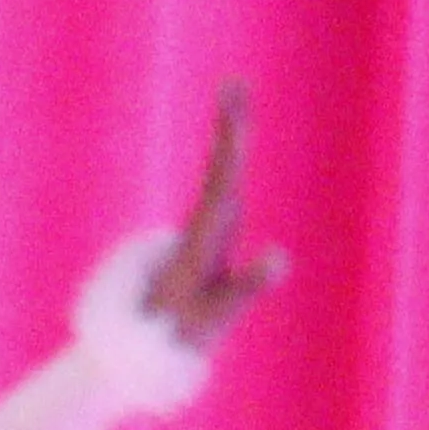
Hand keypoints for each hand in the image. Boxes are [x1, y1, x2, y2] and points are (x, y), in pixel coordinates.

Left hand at [134, 86, 286, 360]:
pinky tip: (234, 145)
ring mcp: (207, 230)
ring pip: (221, 174)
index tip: (234, 109)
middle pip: (221, 167)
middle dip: (230, 125)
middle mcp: (204, 227)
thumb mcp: (217, 313)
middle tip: (235, 83)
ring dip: (229, 136)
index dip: (231, 145)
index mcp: (205, 239)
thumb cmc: (182, 331)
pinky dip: (230, 163)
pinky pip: (223, 191)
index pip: (223, 183)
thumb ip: (248, 286)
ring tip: (234, 97)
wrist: (147, 346)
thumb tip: (281, 255)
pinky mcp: (210, 238)